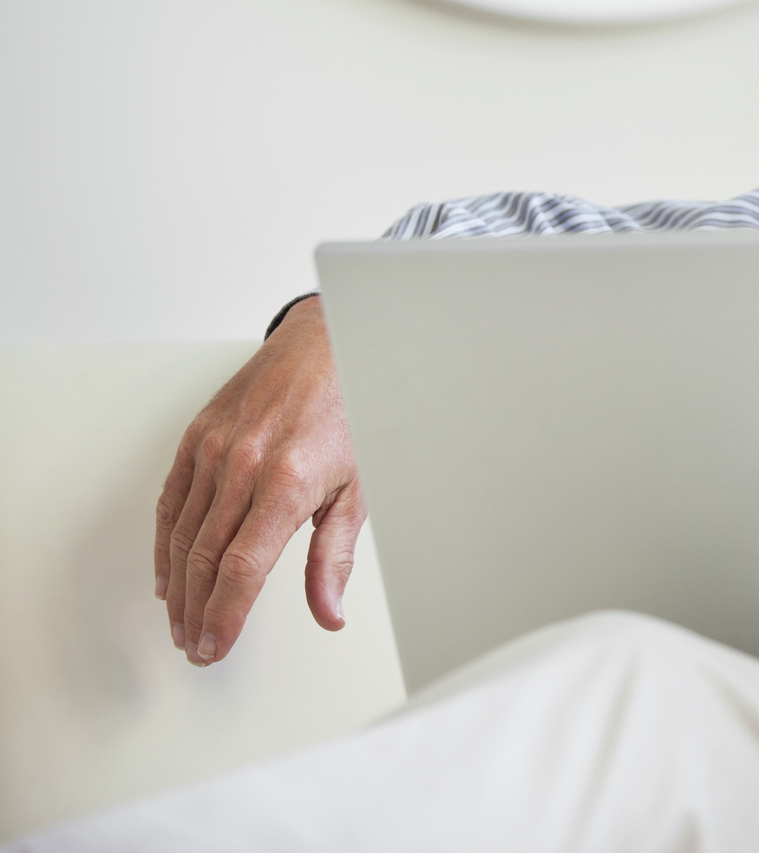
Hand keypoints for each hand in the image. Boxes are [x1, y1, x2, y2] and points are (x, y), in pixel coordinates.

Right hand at [155, 297, 363, 664]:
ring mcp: (214, 450)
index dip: (225, 615)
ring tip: (181, 623)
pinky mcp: (197, 438)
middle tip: (197, 647)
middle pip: (205, 559)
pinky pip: (170, 502)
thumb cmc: (349, 413)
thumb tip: (328, 613)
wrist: (324, 346)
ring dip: (177, 588)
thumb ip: (334, 556)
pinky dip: (165, 544)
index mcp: (287, 481)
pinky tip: (167, 574)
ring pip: (182, 536)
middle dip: (198, 612)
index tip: (217, 646)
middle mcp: (243, 465)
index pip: (243, 568)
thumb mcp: (358, 488)